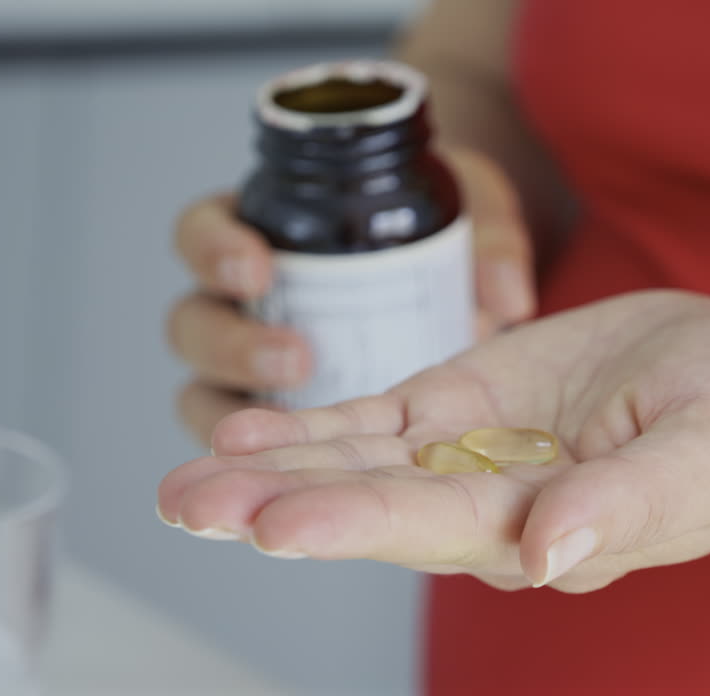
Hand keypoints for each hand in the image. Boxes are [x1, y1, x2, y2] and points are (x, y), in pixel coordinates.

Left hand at [157, 290, 709, 591]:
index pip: (441, 531)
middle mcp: (491, 508)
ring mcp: (467, 457)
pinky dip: (309, 426)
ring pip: (357, 465)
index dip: (359, 521)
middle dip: (281, 506)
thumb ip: (632, 505)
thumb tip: (547, 558)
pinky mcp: (457, 407)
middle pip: (374, 507)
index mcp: (551, 533)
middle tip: (188, 509)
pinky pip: (373, 421)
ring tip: (182, 484)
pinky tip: (242, 432)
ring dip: (271, 471)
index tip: (276, 523)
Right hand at [166, 148, 537, 442]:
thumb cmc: (454, 230)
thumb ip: (490, 239)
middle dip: (233, 347)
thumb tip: (508, 297)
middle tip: (293, 360)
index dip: (215, 249)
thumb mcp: (476, 212)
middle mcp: (247, 309)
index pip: (207, 234)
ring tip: (302, 429)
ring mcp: (266, 380)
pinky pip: (280, 456)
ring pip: (219, 401)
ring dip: (248, 417)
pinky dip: (286, 469)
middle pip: (201, 329)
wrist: (481, 290)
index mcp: (267, 229)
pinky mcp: (311, 440)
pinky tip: (294, 496)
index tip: (254, 269)